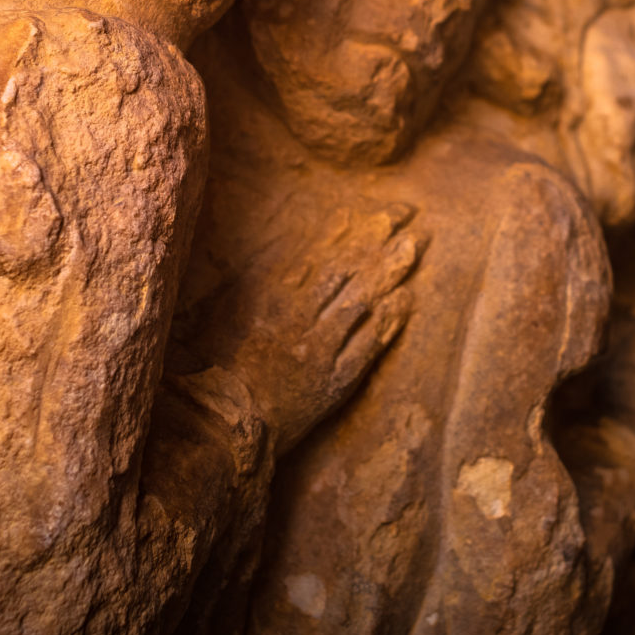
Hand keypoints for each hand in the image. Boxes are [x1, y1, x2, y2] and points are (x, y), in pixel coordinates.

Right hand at [184, 202, 420, 450]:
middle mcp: (303, 317)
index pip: (324, 254)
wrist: (227, 421)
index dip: (354, 230)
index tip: (376, 212)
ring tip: (413, 245)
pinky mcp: (336, 379)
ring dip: (390, 272)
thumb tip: (289, 251)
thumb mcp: (228, 312)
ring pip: (362, 301)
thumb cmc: (220, 365)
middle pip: (349, 270)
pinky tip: (405, 300)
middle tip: (407, 214)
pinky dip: (387, 321)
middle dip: (380, 240)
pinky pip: (367, 345)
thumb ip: (256, 279)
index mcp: (274, 298)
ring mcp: (323, 348)